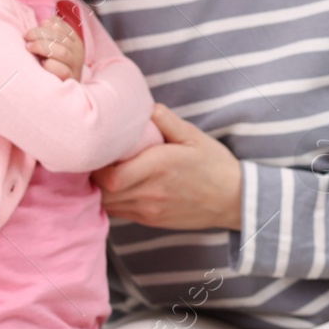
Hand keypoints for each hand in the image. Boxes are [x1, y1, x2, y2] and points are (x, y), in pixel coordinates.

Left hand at [25, 15, 83, 80]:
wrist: (63, 92)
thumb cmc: (54, 66)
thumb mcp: (54, 47)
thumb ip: (51, 34)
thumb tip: (44, 21)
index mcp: (74, 40)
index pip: (61, 26)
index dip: (45, 25)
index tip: (32, 30)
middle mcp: (77, 52)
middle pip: (60, 38)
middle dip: (40, 34)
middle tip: (26, 38)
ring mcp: (75, 66)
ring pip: (62, 52)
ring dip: (43, 47)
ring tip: (29, 48)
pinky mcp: (70, 80)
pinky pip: (63, 71)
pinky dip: (52, 66)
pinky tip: (42, 64)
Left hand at [91, 104, 242, 230]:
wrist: (234, 199)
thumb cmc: (214, 165)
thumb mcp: (194, 135)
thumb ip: (166, 120)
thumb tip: (144, 107)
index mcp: (159, 166)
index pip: (110, 177)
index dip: (96, 167)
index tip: (99, 151)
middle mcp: (151, 192)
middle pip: (104, 193)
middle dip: (95, 178)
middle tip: (97, 161)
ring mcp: (150, 210)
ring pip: (109, 205)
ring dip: (102, 190)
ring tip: (106, 173)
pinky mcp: (151, 220)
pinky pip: (121, 213)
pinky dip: (114, 200)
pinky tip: (120, 187)